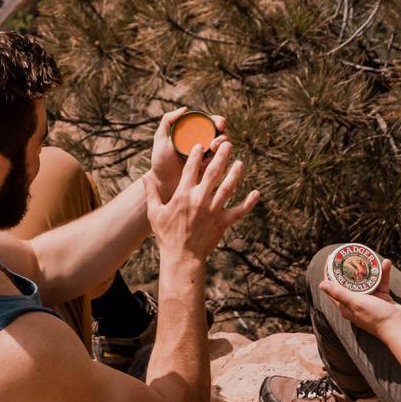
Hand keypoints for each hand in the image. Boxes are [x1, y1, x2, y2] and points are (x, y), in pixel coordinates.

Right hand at [143, 140, 258, 261]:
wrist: (182, 257)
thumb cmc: (167, 235)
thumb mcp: (155, 213)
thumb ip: (151, 193)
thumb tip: (144, 177)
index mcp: (183, 195)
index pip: (190, 169)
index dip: (196, 155)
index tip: (201, 144)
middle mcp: (199, 199)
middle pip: (213, 173)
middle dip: (221, 156)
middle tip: (227, 144)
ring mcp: (213, 210)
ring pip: (228, 187)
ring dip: (236, 173)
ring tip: (240, 162)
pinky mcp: (223, 222)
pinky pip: (239, 210)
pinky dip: (249, 202)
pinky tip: (256, 193)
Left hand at [150, 107, 228, 202]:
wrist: (163, 184)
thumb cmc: (161, 162)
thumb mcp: (161, 139)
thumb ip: (168, 121)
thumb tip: (185, 108)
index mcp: (195, 134)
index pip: (212, 123)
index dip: (219, 121)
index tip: (219, 123)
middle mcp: (205, 144)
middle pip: (222, 134)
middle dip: (223, 134)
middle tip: (217, 138)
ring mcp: (210, 157)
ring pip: (225, 148)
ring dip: (223, 146)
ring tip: (213, 148)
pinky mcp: (213, 170)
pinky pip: (223, 163)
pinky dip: (221, 160)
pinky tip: (211, 162)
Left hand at [319, 258, 400, 341]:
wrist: (399, 327)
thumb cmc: (376, 317)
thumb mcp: (356, 303)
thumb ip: (339, 294)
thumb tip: (322, 285)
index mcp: (346, 306)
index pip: (333, 288)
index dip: (330, 273)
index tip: (331, 259)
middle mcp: (356, 303)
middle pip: (349, 282)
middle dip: (349, 268)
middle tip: (349, 254)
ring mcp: (369, 300)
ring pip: (366, 280)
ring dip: (369, 269)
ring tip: (368, 256)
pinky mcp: (382, 297)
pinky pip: (381, 282)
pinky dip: (383, 273)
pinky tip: (386, 263)